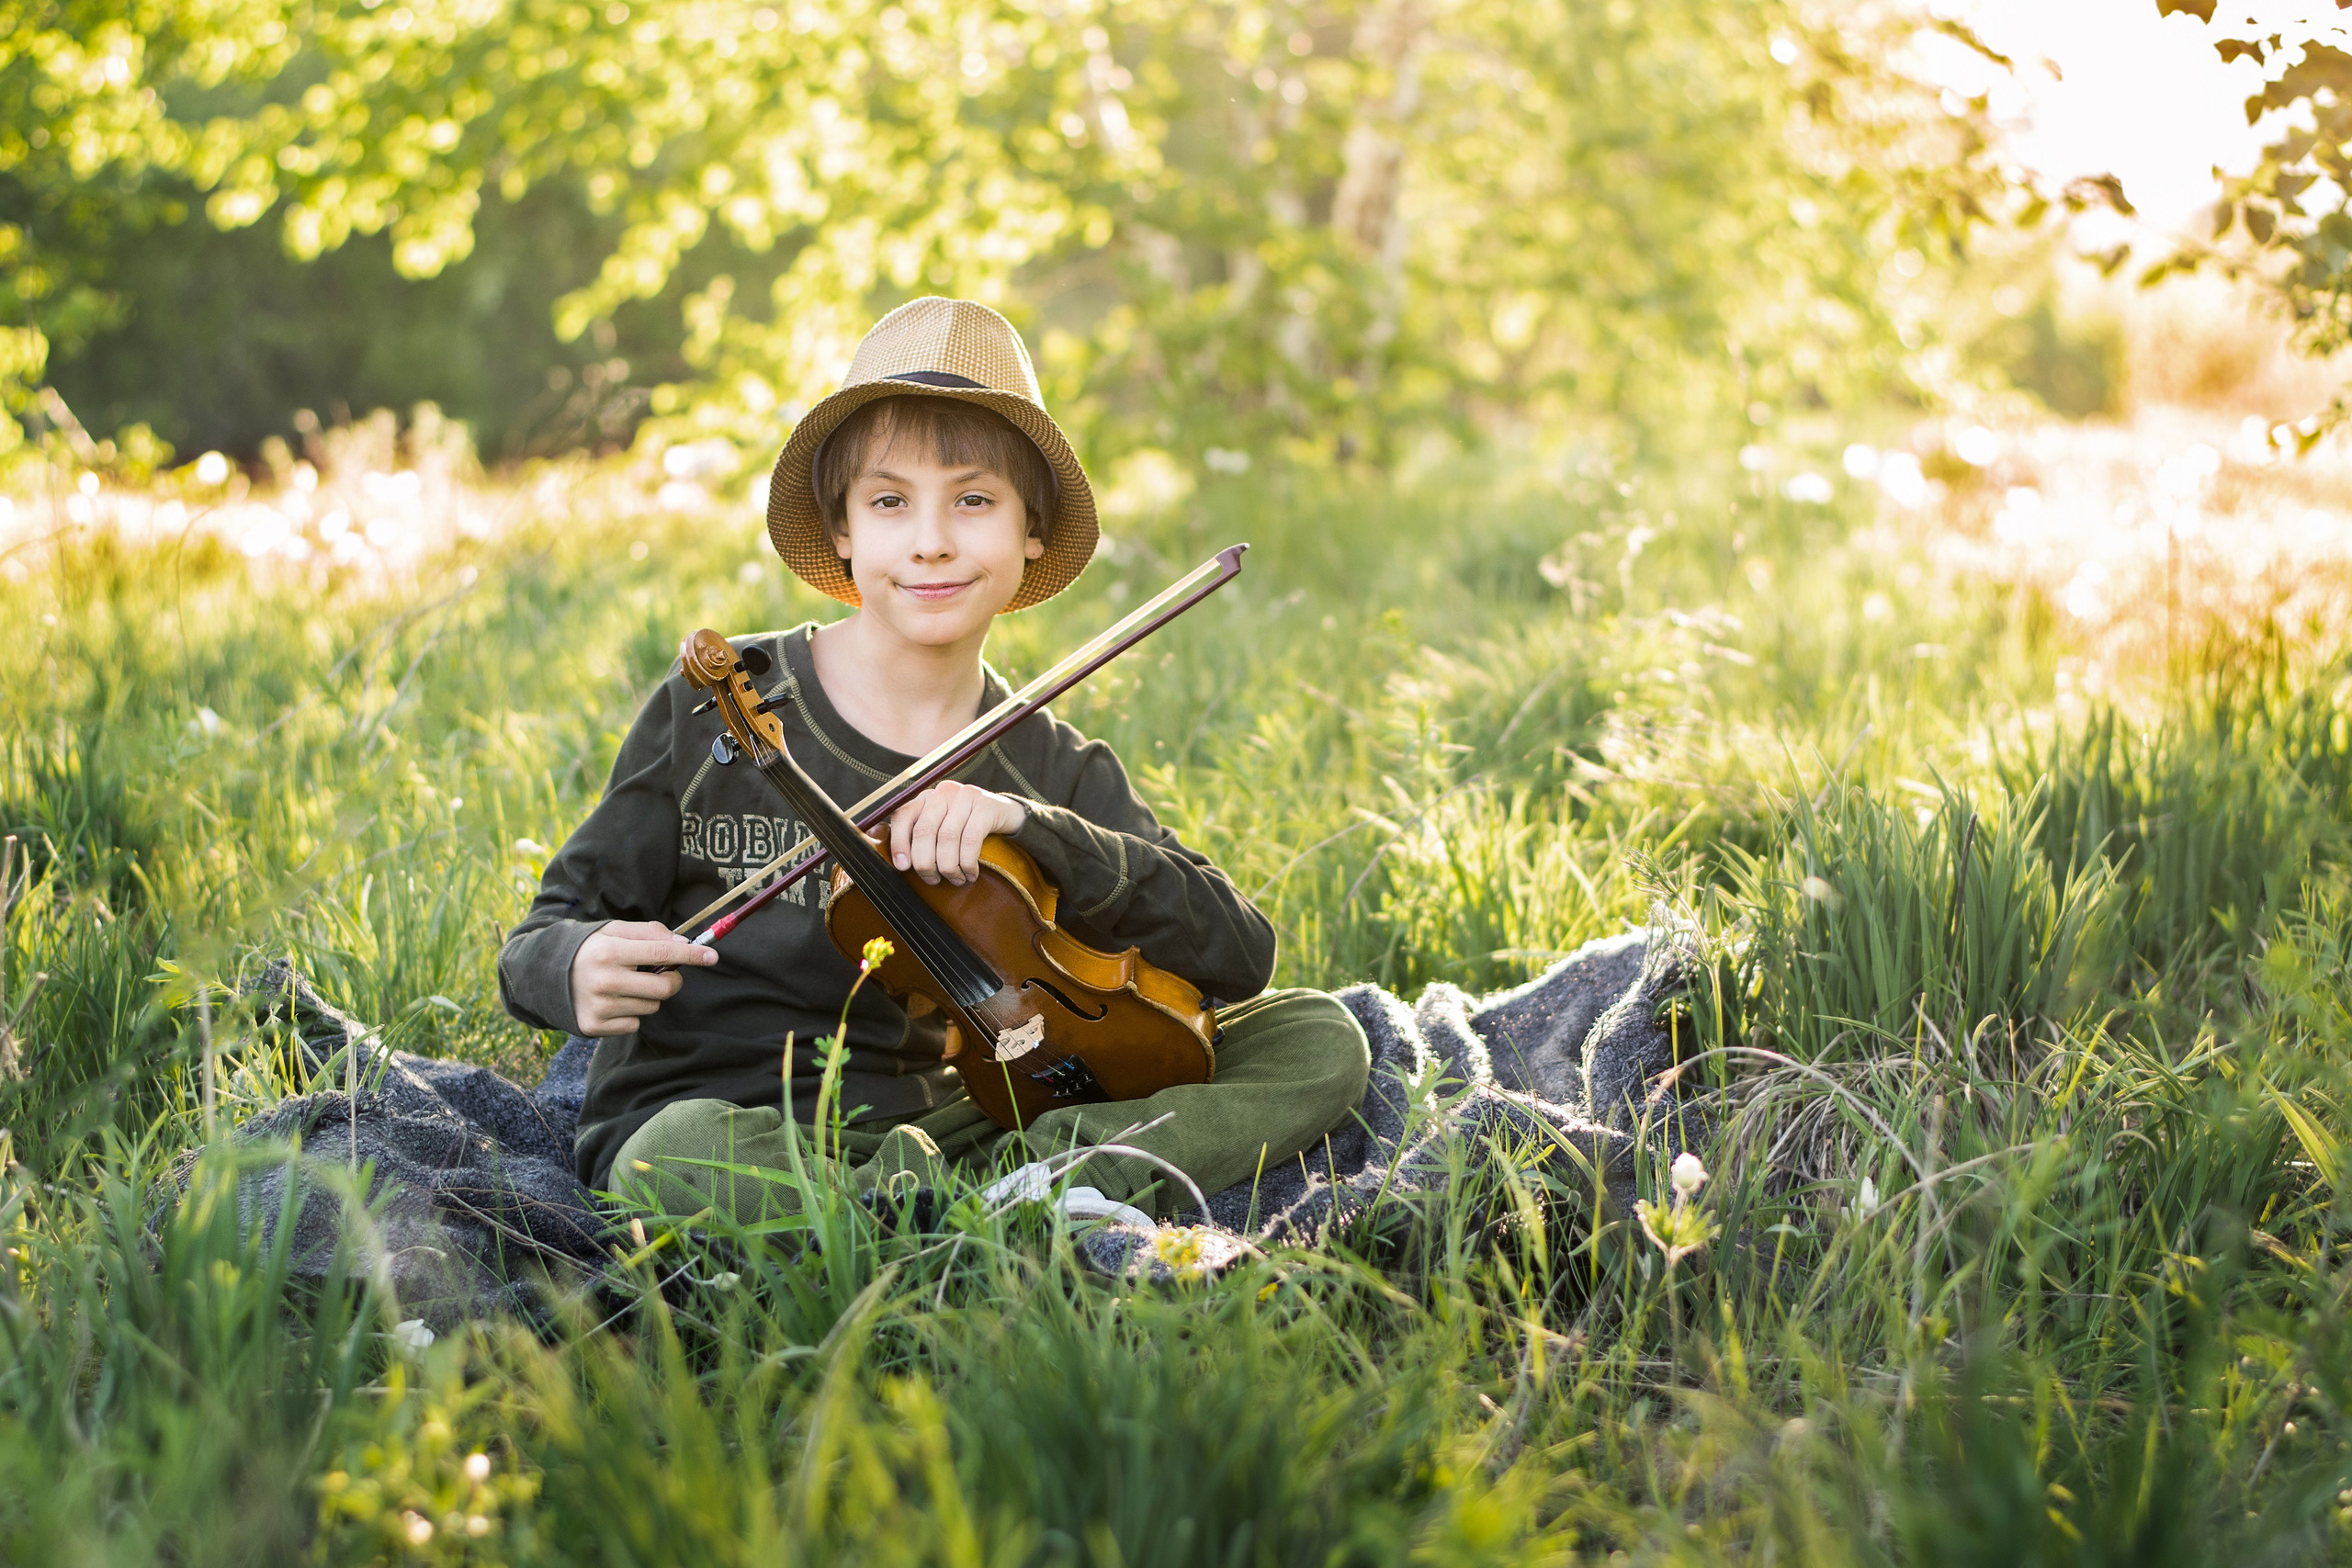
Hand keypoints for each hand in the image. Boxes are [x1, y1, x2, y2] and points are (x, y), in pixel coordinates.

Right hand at [569, 919, 716, 1035]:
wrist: (546, 975)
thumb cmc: (590, 949)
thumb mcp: (614, 931)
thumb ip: (649, 933)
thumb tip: (683, 944)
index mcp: (609, 952)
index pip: (661, 953)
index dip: (690, 955)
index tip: (712, 956)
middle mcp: (604, 981)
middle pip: (664, 988)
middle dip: (672, 980)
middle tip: (663, 973)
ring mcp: (599, 1007)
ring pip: (651, 1007)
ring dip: (646, 996)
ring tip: (624, 985)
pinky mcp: (595, 1026)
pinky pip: (634, 1025)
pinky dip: (630, 1014)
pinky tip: (612, 1002)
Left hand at [888, 780, 1026, 886]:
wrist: (1005, 815)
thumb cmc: (965, 826)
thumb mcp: (939, 828)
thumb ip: (914, 835)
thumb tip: (882, 845)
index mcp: (925, 797)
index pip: (903, 816)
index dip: (899, 842)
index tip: (901, 866)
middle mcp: (942, 792)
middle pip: (924, 831)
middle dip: (926, 862)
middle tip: (932, 880)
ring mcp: (965, 796)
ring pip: (947, 838)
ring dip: (949, 866)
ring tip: (955, 879)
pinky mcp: (985, 806)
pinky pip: (970, 840)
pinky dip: (967, 863)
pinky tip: (970, 874)